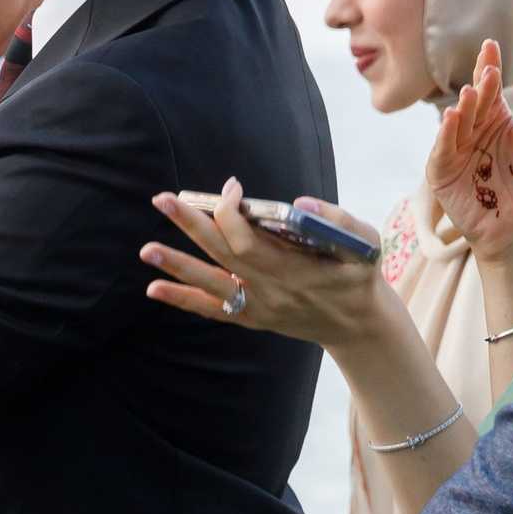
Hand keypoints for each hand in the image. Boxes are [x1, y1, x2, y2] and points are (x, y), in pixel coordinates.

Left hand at [140, 182, 381, 346]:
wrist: (357, 326)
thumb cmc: (360, 276)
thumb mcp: (365, 246)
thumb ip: (337, 221)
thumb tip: (297, 203)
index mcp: (297, 272)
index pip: (249, 244)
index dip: (231, 213)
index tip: (230, 186)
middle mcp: (272, 293)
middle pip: (223, 256)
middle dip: (191, 225)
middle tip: (162, 199)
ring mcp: (259, 308)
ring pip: (211, 285)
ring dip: (177, 266)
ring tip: (147, 251)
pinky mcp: (251, 317)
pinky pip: (211, 309)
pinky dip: (182, 299)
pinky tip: (153, 288)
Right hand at [425, 38, 512, 260]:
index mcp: (496, 118)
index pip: (489, 86)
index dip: (488, 65)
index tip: (491, 45)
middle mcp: (473, 130)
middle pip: (474, 102)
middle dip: (479, 88)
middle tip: (488, 74)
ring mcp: (455, 151)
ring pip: (456, 123)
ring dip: (461, 108)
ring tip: (470, 93)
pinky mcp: (442, 174)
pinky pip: (442, 151)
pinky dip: (445, 136)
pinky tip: (452, 120)